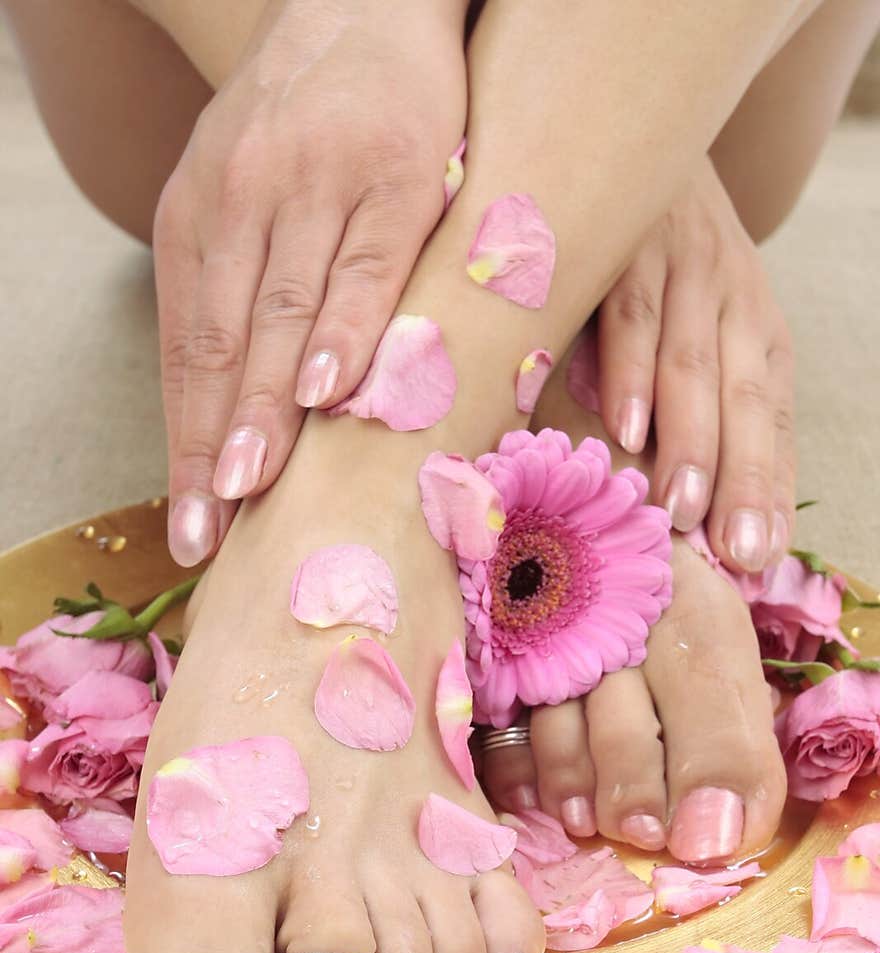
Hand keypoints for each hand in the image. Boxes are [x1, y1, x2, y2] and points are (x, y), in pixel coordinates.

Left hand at [154, 0, 467, 565]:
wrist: (371, 4)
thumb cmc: (309, 126)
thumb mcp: (242, 193)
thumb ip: (236, 290)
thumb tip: (240, 414)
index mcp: (196, 217)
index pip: (187, 351)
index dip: (185, 442)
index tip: (189, 525)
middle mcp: (242, 200)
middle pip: (222, 344)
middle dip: (215, 444)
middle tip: (210, 529)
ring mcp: (317, 185)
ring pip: (281, 312)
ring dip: (265, 406)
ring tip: (251, 486)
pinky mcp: (395, 176)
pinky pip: (363, 266)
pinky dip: (344, 329)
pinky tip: (327, 391)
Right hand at [592, 156, 794, 571]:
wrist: (640, 131)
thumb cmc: (659, 262)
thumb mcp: (698, 323)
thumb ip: (696, 402)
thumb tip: (688, 507)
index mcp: (757, 330)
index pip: (772, 418)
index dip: (768, 488)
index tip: (758, 558)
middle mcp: (734, 298)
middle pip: (744, 400)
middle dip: (740, 479)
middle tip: (731, 552)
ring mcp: (684, 267)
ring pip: (694, 364)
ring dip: (688, 440)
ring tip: (679, 510)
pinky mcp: (628, 242)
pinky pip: (632, 314)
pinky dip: (631, 370)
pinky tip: (627, 426)